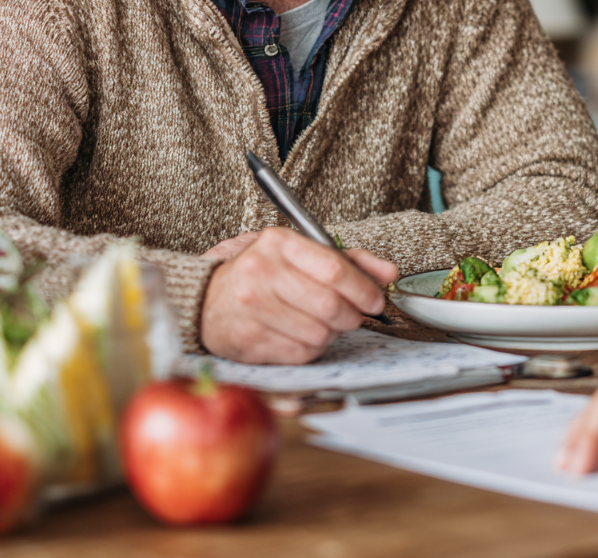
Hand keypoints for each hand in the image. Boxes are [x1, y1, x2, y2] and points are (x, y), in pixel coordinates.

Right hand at [199, 226, 397, 364]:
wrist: (208, 298)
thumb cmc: (263, 273)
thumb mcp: (302, 253)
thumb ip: (349, 260)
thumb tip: (389, 273)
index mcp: (279, 243)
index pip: (334, 268)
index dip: (363, 288)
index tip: (375, 299)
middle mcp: (262, 272)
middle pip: (330, 305)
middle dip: (353, 315)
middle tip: (355, 315)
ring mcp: (252, 308)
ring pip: (318, 332)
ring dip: (333, 333)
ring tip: (326, 323)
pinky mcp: (248, 340)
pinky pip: (301, 353)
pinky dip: (313, 348)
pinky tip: (305, 334)